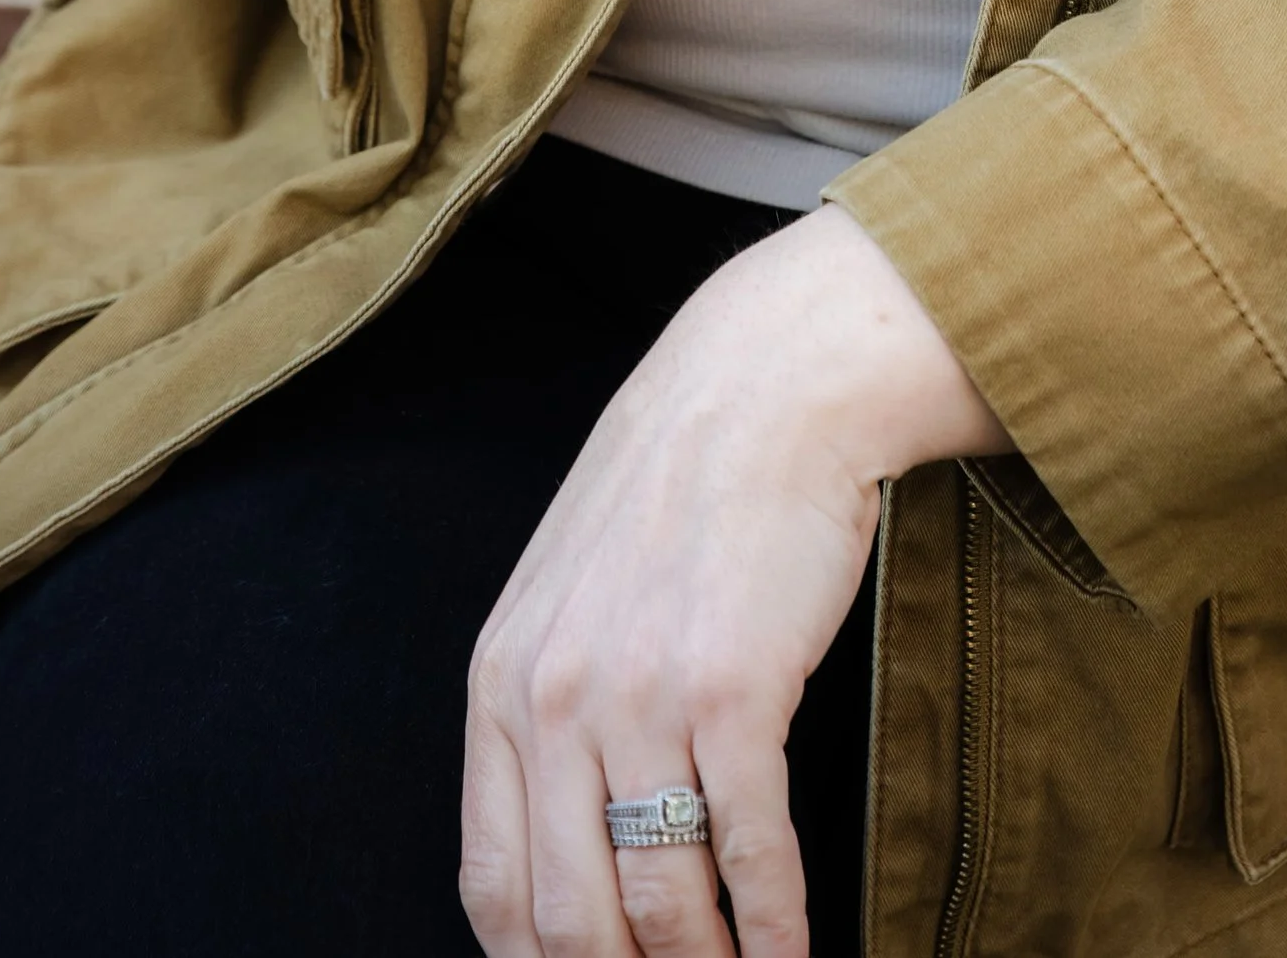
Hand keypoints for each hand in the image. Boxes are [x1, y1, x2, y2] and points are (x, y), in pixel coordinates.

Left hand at [460, 197, 1004, 957]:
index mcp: (500, 682)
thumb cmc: (679, 488)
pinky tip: (794, 953)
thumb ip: (550, 710)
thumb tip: (573, 850)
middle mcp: (555, 698)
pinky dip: (776, 926)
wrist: (768, 386)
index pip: (492, 886)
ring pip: (662, 902)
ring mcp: (641, 696)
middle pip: (569, 919)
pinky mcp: (732, 689)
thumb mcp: (569, 592)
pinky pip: (748, 851)